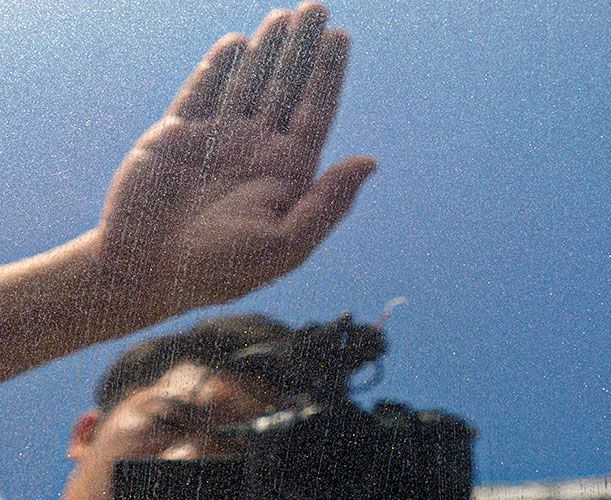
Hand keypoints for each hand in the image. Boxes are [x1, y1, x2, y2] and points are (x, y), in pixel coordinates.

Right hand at [97, 2, 373, 312]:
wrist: (145, 274)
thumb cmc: (220, 269)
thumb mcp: (284, 244)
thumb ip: (328, 202)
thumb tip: (371, 161)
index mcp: (287, 174)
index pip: (315, 113)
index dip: (330, 75)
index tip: (342, 36)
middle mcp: (256, 151)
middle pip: (287, 88)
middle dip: (303, 49)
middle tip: (317, 8)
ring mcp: (217, 139)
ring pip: (249, 82)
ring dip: (267, 49)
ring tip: (285, 17)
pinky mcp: (177, 134)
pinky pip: (203, 91)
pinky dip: (219, 67)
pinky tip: (239, 43)